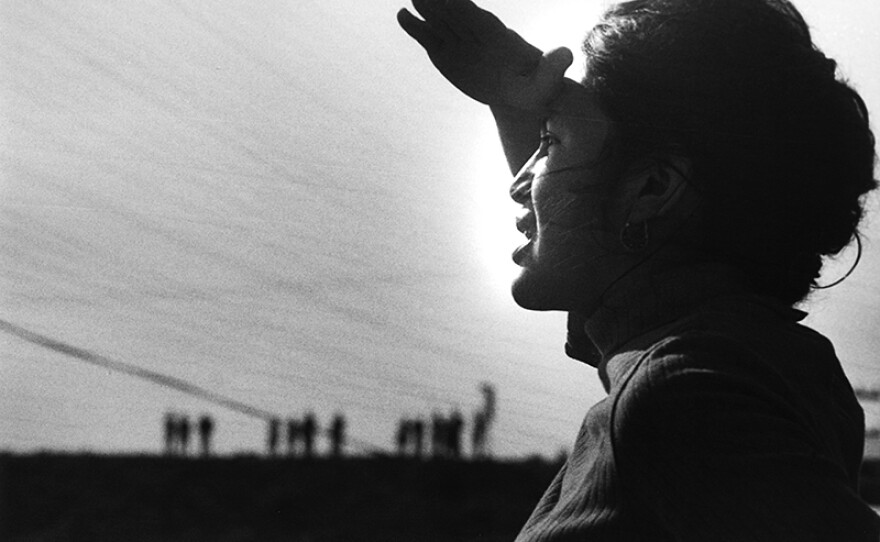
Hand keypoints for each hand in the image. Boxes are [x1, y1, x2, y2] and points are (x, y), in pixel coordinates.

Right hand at [397, 0, 572, 110]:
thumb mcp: (548, 80)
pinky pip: (431, 38)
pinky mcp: (448, 54)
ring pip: (441, 22)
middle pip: (456, 16)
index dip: (466, 9)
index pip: (479, 20)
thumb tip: (567, 54)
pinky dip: (418, 29)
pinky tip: (403, 16)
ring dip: (426, 10)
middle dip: (442, 4)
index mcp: (499, 37)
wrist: (521, 93)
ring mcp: (460, 42)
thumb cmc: (536, 86)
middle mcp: (476, 34)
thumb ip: (554, 66)